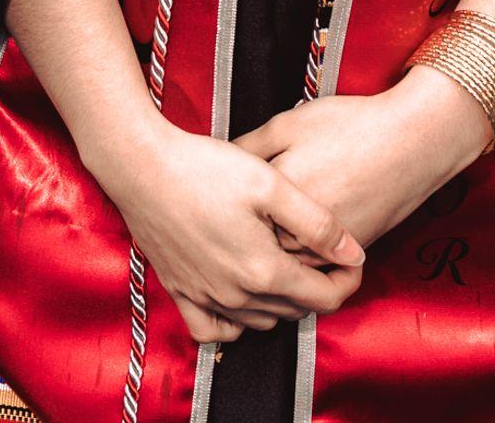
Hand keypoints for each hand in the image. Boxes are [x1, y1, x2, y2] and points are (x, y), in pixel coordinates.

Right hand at [90, 121, 365, 343]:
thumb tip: (355, 254)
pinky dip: (233, 323)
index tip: (350, 259)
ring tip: (283, 264)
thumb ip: (318, 223)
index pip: (325, 298)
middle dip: (318, 287)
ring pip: (261, 321)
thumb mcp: (270, 184)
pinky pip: (213, 329)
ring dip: (282, 301)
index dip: (348, 280)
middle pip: (296, 310)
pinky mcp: (179, 290)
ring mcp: (205, 296)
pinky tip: (240, 297)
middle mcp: (235, 294)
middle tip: (322, 256)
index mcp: (264, 270)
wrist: (140, 165)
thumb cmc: (203, 167)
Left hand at [234, 71, 491, 254]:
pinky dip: (299, 254)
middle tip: (230, 214)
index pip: (234, 207)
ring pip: (283, 260)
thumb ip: (248, 146)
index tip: (215, 190)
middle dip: (242, 229)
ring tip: (259, 225)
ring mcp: (325, 245)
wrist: (412, 143)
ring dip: (269, 248)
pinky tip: (294, 231)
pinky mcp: (348, 253)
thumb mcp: (288, 123)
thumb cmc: (350, 126)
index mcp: (279, 191)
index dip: (223, 200)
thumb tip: (218, 162)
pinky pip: (311, 264)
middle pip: (255, 240)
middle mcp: (299, 226)